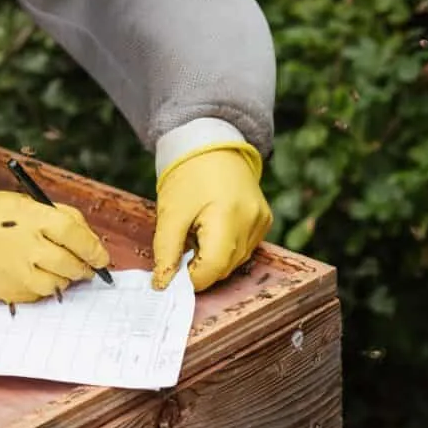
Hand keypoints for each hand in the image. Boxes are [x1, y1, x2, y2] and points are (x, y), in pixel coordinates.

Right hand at [0, 162, 110, 302]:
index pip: (74, 234)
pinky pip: (38, 295)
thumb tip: (86, 236)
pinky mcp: (7, 291)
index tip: (101, 256)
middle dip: (84, 268)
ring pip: (58, 284)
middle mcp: (26, 246)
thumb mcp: (24, 202)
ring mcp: (16, 272)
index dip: (93, 247)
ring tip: (60, 269)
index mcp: (33, 218)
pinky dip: (44, 288)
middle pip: (70, 264)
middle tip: (88, 268)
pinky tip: (36, 275)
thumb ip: (57, 216)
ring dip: (65, 279)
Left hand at [151, 142, 271, 291]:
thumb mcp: (170, 212)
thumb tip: (162, 284)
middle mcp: (252, 222)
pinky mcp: (264, 219)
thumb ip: (166, 251)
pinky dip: (226, 246)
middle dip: (200, 267)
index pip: (213, 269)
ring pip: (236, 260)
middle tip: (180, 248)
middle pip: (225, 267)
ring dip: (213, 257)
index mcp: (228, 217)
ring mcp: (262, 221)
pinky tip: (212, 229)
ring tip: (196, 232)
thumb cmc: (188, 173)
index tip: (171, 275)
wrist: (210, 142)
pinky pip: (245, 246)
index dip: (190, 278)